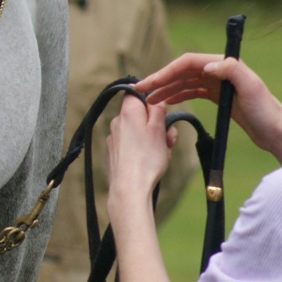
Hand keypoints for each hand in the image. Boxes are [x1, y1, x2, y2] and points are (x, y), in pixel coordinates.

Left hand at [105, 95, 173, 211]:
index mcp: (127, 111)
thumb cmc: (147, 158)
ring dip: (152, 139)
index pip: (135, 92)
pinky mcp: (113, 153)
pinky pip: (130, 145)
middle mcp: (116, 122)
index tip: (160, 112)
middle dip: (156, 124)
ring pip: (137, 132)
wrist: (130, 188)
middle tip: (168, 139)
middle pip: (139, 115)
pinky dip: (141, 149)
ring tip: (162, 154)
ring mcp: (113, 138)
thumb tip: (154, 98)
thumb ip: (157, 109)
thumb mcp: (159, 129)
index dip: (150, 100)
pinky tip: (149, 162)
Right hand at [135, 53, 281, 163]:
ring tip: (149, 100)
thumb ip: (232, 71)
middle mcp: (220, 70)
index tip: (149, 83)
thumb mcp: (251, 88)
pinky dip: (178, 95)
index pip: (187, 62)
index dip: (166, 71)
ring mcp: (218, 84)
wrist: (277, 132)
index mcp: (224, 64)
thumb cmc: (266, 111)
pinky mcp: (219, 97)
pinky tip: (167, 102)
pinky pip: (192, 91)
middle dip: (160, 80)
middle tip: (140, 91)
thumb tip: (209, 64)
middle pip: (182, 71)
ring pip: (185, 82)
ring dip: (166, 88)